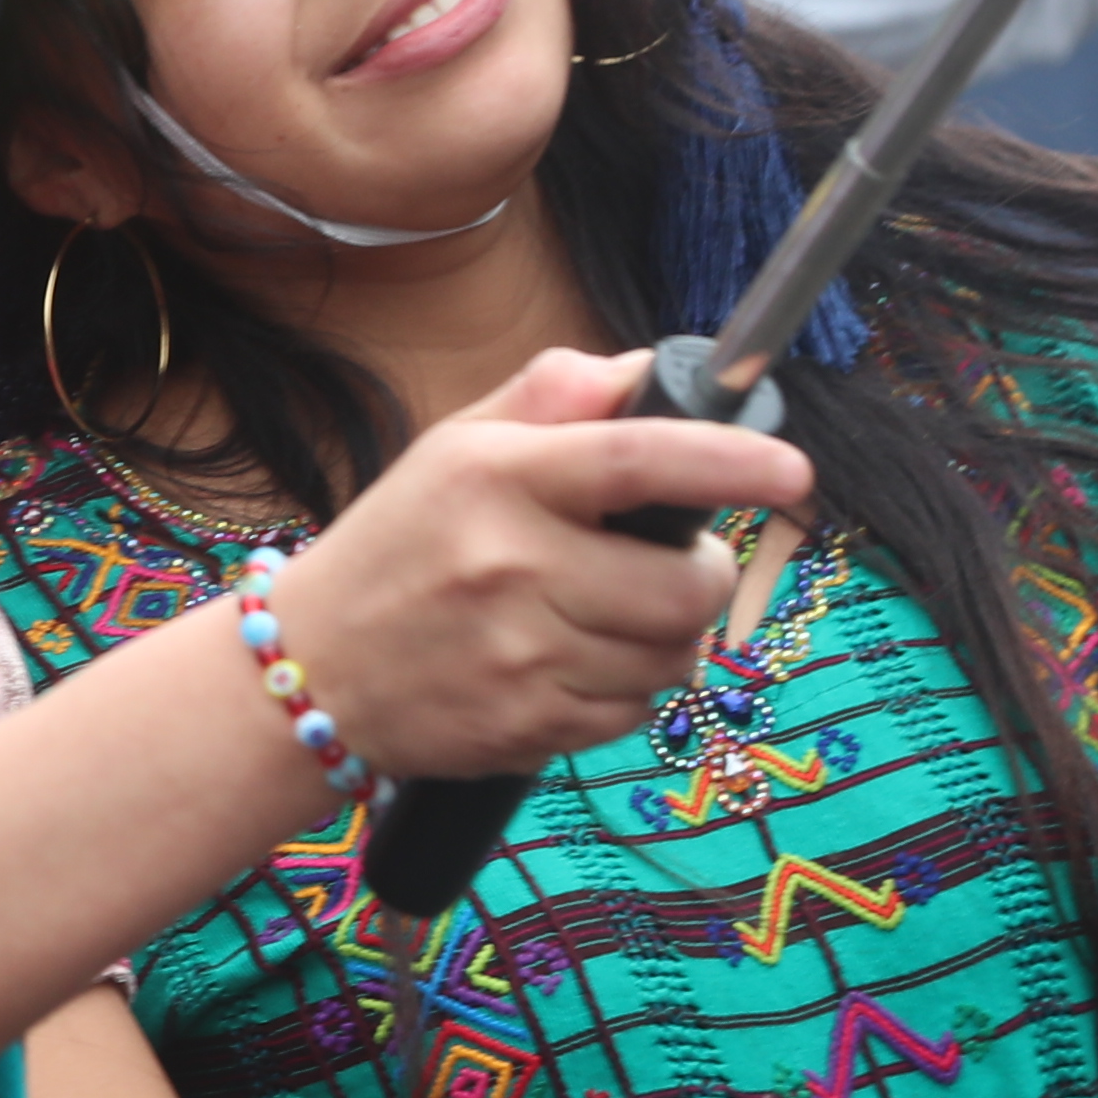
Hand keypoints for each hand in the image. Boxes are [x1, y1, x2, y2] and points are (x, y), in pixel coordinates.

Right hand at [267, 347, 816, 780]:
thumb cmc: (397, 547)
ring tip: (609, 620)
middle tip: (678, 566)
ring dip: (666, 641)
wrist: (305, 671)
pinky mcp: (522, 725)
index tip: (792, 470)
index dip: (729, 465)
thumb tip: (648, 372)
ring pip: (669, 656)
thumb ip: (551, 397)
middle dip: (704, 577)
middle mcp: (507, 563)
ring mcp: (516, 653)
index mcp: (495, 476)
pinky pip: (630, 713)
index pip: (637, 459)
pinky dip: (623, 693)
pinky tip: (570, 669)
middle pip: (682, 584)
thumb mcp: (454, 447)